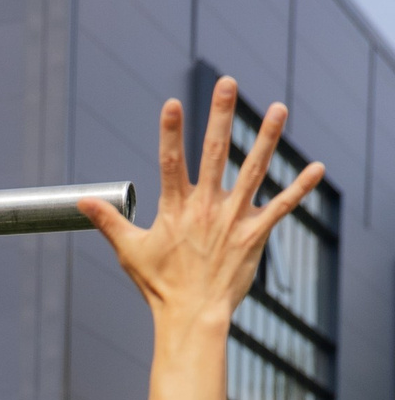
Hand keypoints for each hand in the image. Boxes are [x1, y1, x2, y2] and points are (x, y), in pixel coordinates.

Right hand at [81, 77, 323, 337]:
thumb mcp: (129, 251)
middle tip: (227, 83)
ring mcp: (232, 220)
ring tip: (279, 108)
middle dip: (220, 117)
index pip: (170, 162)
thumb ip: (109, 221)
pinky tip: (318, 168)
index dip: (171, 132)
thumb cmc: (159, 287)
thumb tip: (81, 203)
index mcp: (175, 209)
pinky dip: (300, 188)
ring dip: (267, 138)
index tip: (173, 103)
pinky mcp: (254, 235)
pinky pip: (281, 207)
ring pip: (253, 171)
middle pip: (214, 154)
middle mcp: (205, 208)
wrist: (191, 317)